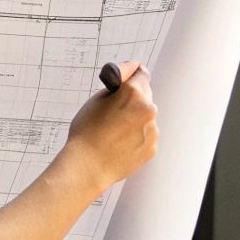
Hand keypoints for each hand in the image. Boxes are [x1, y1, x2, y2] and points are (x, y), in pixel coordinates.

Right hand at [60, 60, 157, 190]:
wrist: (87, 167)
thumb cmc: (87, 133)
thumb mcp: (96, 98)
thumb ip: (118, 84)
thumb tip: (133, 75)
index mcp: (134, 93)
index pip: (141, 72)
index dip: (130, 75)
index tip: (124, 80)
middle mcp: (148, 109)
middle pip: (144, 95)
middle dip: (132, 99)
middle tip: (114, 111)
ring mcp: (152, 130)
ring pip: (145, 117)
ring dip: (135, 119)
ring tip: (114, 132)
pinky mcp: (152, 147)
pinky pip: (146, 135)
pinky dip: (136, 136)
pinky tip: (119, 144)